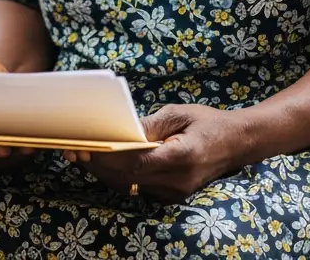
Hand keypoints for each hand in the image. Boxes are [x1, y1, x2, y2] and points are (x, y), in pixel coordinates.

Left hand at [73, 104, 249, 203]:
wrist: (237, 144)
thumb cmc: (207, 122)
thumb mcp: (178, 114)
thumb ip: (150, 124)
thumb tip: (123, 129)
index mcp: (182, 156)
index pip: (136, 162)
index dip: (108, 156)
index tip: (86, 146)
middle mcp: (178, 181)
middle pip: (128, 178)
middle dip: (98, 165)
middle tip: (73, 150)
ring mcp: (176, 192)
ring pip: (130, 186)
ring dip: (104, 172)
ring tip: (81, 154)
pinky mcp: (172, 195)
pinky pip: (139, 187)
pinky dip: (119, 176)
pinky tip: (104, 161)